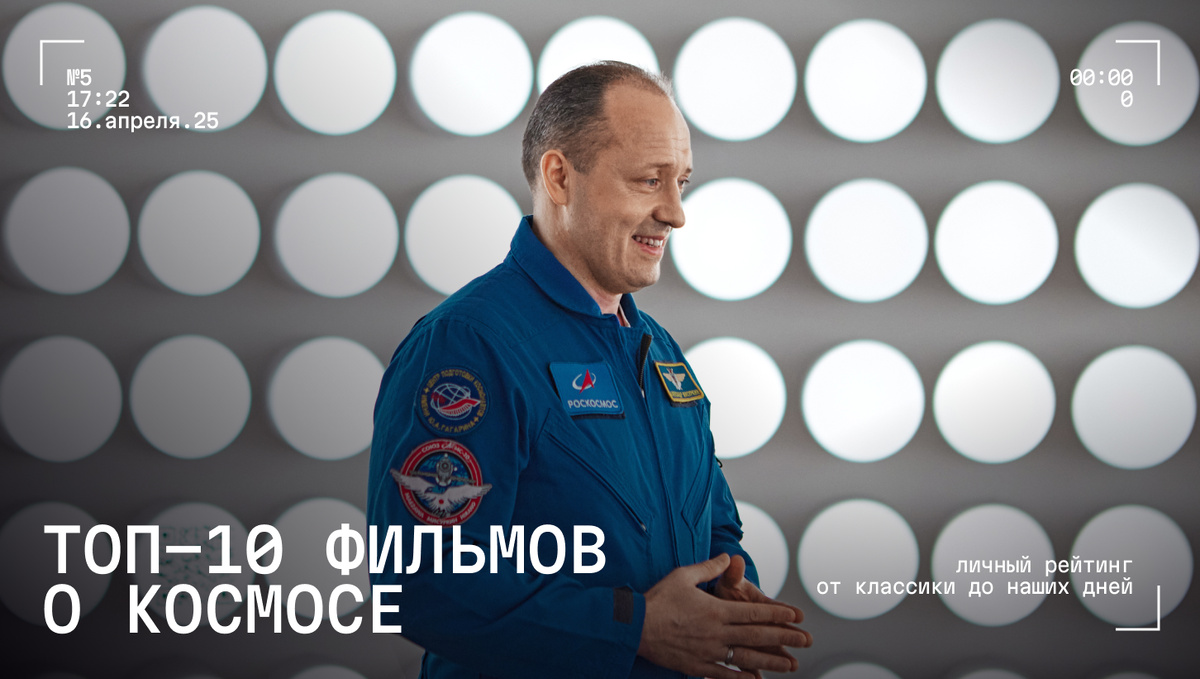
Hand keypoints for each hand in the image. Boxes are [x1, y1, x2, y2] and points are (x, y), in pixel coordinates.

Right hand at [637, 554, 809, 678]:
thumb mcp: (684, 575)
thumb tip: (729, 557)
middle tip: (806, 640)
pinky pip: (725, 674)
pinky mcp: (698, 666)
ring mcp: (709, 651)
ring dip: (772, 661)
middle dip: (786, 638)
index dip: (779, 613)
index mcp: (716, 609)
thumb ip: (709, 568)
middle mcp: (717, 632)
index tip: (797, 616)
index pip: (756, 612)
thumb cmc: (658, 599)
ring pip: (747, 657)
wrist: (635, 626)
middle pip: (758, 635)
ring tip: (791, 665)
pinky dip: (742, 678)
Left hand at [713, 553, 812, 675]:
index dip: (786, 611)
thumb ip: (733, 574)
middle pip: (778, 631)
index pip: (776, 608)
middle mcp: (761, 625)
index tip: (798, 614)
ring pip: (769, 651)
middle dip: (791, 635)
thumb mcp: (729, 582)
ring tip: (793, 665)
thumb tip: (736, 560)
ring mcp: (754, 640)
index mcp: (760, 606)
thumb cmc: (726, 592)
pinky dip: (754, 673)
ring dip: (780, 657)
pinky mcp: (743, 653)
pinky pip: (748, 665)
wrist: (716, 607)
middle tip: (806, 640)